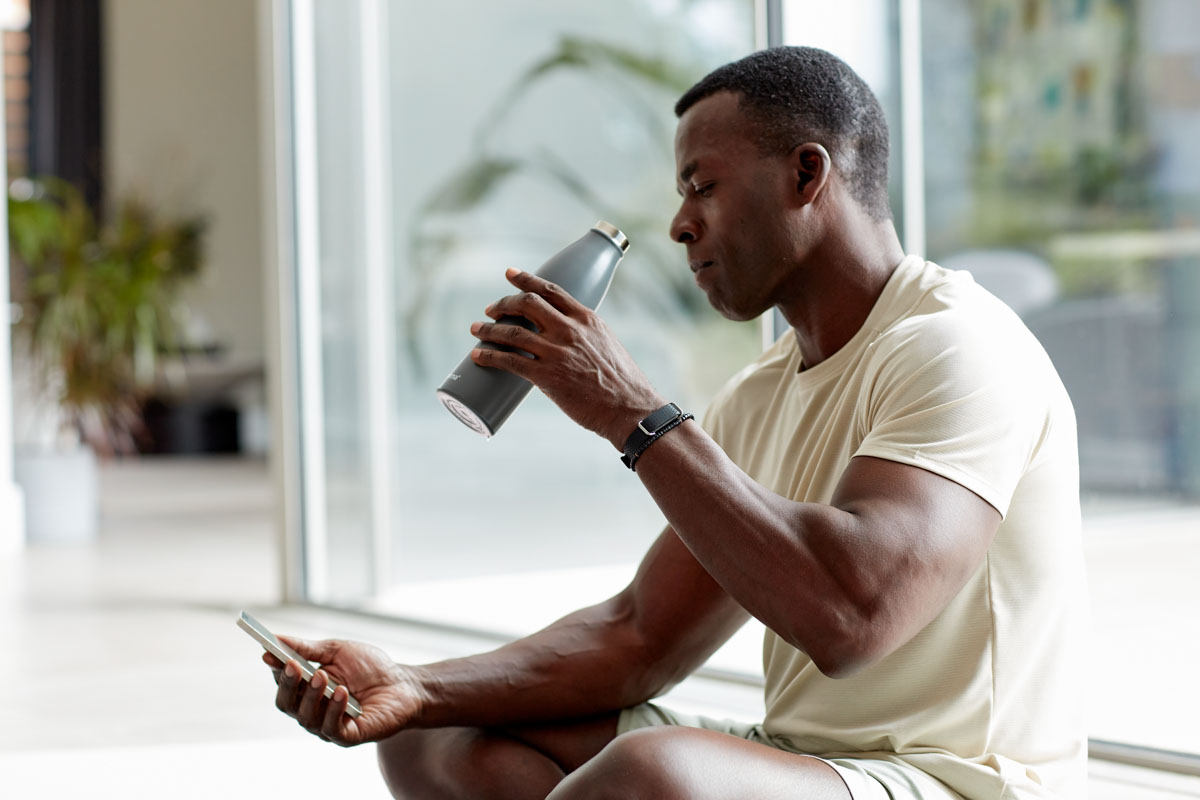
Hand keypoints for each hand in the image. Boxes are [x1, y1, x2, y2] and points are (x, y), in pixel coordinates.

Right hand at [265, 636, 424, 746]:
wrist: (404, 685)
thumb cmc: (370, 667)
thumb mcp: (338, 651)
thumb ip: (308, 648)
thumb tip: (276, 639)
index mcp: (307, 689)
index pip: (282, 683)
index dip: (276, 670)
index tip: (270, 653)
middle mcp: (312, 709)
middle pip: (287, 704)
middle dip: (288, 684)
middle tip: (293, 665)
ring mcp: (328, 725)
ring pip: (306, 717)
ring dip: (312, 695)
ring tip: (322, 676)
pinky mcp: (348, 736)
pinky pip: (331, 729)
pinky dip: (333, 710)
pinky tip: (341, 692)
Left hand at [470, 268, 665, 447]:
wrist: (630, 409)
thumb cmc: (622, 382)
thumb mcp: (606, 344)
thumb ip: (585, 335)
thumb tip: (565, 337)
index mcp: (586, 319)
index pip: (550, 290)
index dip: (526, 280)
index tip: (510, 274)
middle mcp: (569, 330)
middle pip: (526, 304)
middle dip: (503, 304)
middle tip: (491, 310)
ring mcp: (556, 352)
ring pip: (512, 332)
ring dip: (489, 330)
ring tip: (477, 330)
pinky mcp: (546, 377)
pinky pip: (509, 361)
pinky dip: (489, 356)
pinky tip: (478, 355)